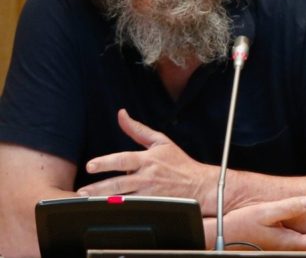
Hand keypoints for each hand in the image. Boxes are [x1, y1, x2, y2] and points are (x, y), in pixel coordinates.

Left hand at [77, 109, 215, 211]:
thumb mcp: (161, 141)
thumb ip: (138, 130)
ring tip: (89, 203)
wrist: (200, 184)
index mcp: (148, 159)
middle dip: (100, 188)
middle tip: (83, 191)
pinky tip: (110, 212)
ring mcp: (150, 193)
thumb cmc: (179, 162)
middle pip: (119, 183)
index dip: (106, 162)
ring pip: (124, 198)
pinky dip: (122, 210)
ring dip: (106, 201)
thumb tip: (121, 114)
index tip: (90, 166)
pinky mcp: (154, 205)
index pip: (123, 159)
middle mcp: (148, 176)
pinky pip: (135, 208)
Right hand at [204, 196, 305, 250]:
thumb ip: (289, 207)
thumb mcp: (266, 212)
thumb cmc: (241, 226)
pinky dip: (305, 243)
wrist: (220, 238)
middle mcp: (285, 249)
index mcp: (287, 243)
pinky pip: (295, 247)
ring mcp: (279, 250)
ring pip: (304, 249)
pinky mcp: (272, 247)